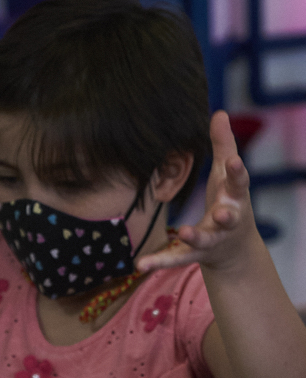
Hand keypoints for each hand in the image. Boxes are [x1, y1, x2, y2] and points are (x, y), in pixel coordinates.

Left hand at [136, 111, 257, 274]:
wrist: (233, 250)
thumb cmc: (227, 200)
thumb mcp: (225, 175)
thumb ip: (223, 145)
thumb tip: (220, 112)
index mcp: (234, 198)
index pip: (238, 184)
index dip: (236, 172)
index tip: (234, 162)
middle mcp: (226, 221)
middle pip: (229, 218)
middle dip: (227, 215)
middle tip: (222, 212)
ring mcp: (211, 240)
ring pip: (203, 240)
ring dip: (195, 237)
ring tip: (183, 232)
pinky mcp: (193, 255)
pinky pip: (174, 259)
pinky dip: (158, 262)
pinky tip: (140, 265)